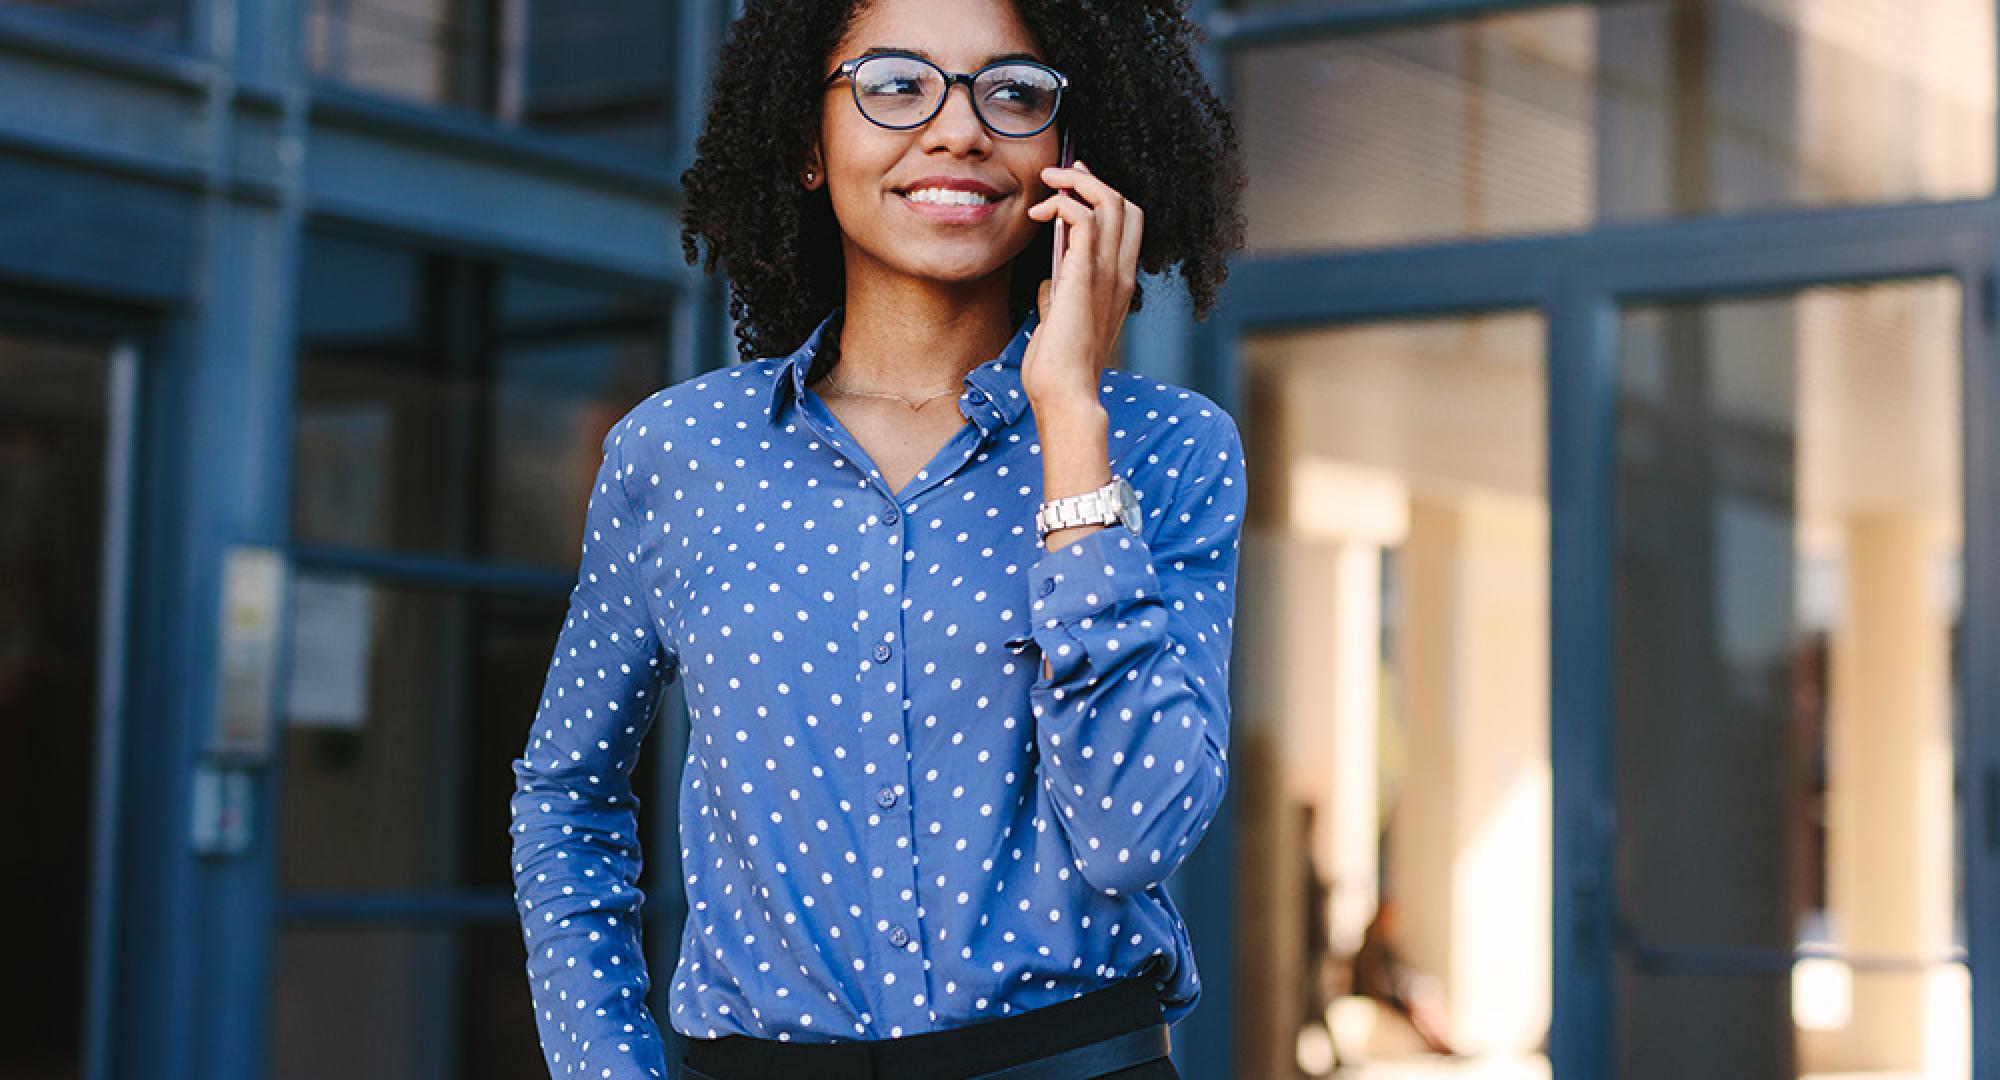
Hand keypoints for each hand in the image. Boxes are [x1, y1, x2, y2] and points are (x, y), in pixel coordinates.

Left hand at [1022, 160, 1143, 414]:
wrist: (1065, 395)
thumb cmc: (1059, 368)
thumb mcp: (1062, 323)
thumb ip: (1060, 298)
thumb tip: (1048, 283)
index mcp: (1118, 284)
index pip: (1128, 223)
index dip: (1104, 195)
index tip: (1073, 186)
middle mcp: (1120, 274)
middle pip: (1125, 204)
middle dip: (1091, 180)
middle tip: (1058, 177)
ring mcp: (1107, 275)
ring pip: (1110, 202)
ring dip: (1075, 184)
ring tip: (1046, 184)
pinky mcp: (1084, 278)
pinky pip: (1084, 220)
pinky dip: (1063, 204)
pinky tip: (1040, 213)